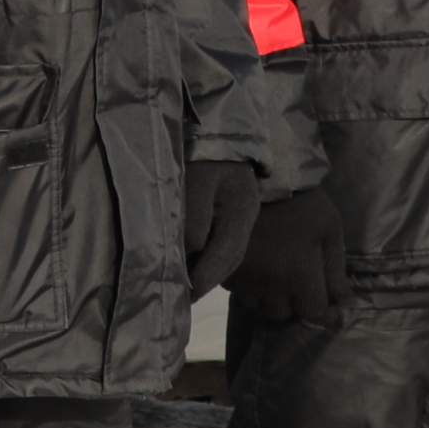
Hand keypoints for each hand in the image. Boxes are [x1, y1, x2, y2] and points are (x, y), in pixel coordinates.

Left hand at [183, 160, 262, 295]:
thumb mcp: (195, 184)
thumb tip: (191, 254)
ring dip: (208, 273)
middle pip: (229, 260)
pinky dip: (210, 260)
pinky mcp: (233, 214)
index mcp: (241, 212)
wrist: (215, 128)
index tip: (184, 295)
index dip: (203, 278)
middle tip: (182, 299)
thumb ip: (194, 222)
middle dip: (205, 282)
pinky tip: (194, 265)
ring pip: (228, 256)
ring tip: (186, 288)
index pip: (224, 256)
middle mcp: (245, 219)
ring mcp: (242, 217)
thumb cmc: (201, 156)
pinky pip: (224, 246)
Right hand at [224, 182, 350, 324]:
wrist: (255, 182)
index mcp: (300, 277)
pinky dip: (246, 283)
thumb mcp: (330, 227)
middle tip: (292, 275)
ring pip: (258, 305)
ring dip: (266, 295)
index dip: (316, 296)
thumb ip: (336, 266)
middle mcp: (271, 287)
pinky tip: (253, 264)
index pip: (312, 309)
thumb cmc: (301, 203)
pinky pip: (237, 290)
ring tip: (271, 271)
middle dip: (290, 299)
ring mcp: (246, 281)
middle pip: (283, 312)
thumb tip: (343, 299)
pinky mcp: (226, 271)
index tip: (314, 281)